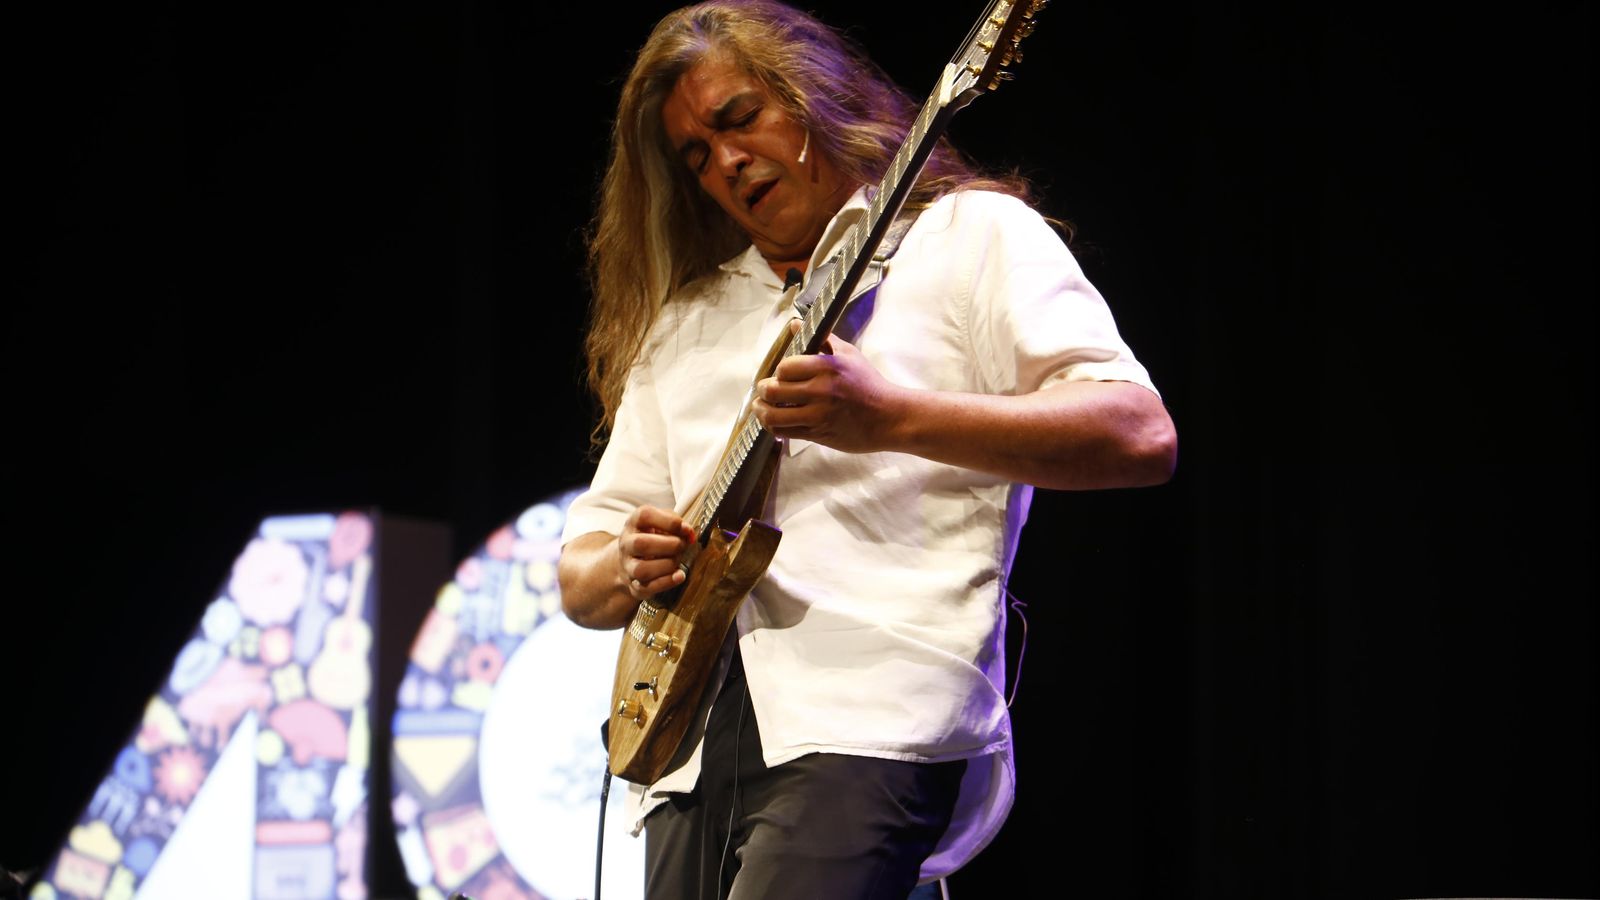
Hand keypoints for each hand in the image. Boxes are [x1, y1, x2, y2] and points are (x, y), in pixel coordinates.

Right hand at [618, 506, 695, 599]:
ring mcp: (628, 566)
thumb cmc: (652, 537)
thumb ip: (676, 523)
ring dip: (668, 565)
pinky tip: (679, 575)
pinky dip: (667, 582)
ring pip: (642, 569)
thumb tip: (689, 533)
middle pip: (641, 544)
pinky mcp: (635, 585)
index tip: (683, 528)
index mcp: (634, 523)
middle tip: (682, 546)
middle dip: (669, 545)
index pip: (645, 515)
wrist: (630, 560)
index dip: (669, 521)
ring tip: (678, 560)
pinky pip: (648, 587)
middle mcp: (627, 544)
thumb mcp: (661, 523)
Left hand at [751, 330, 906, 452]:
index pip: (785, 368)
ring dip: (762, 411)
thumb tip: (796, 324)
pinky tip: (775, 422)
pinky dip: (774, 427)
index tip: (779, 374)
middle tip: (764, 389)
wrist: (889, 417)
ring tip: (760, 407)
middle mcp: (820, 391)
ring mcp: (818, 415)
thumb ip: (822, 339)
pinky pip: (785, 432)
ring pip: (774, 415)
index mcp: (827, 368)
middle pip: (774, 391)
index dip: (778, 371)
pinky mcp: (818, 435)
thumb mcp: (850, 355)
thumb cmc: (869, 384)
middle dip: (763, 390)